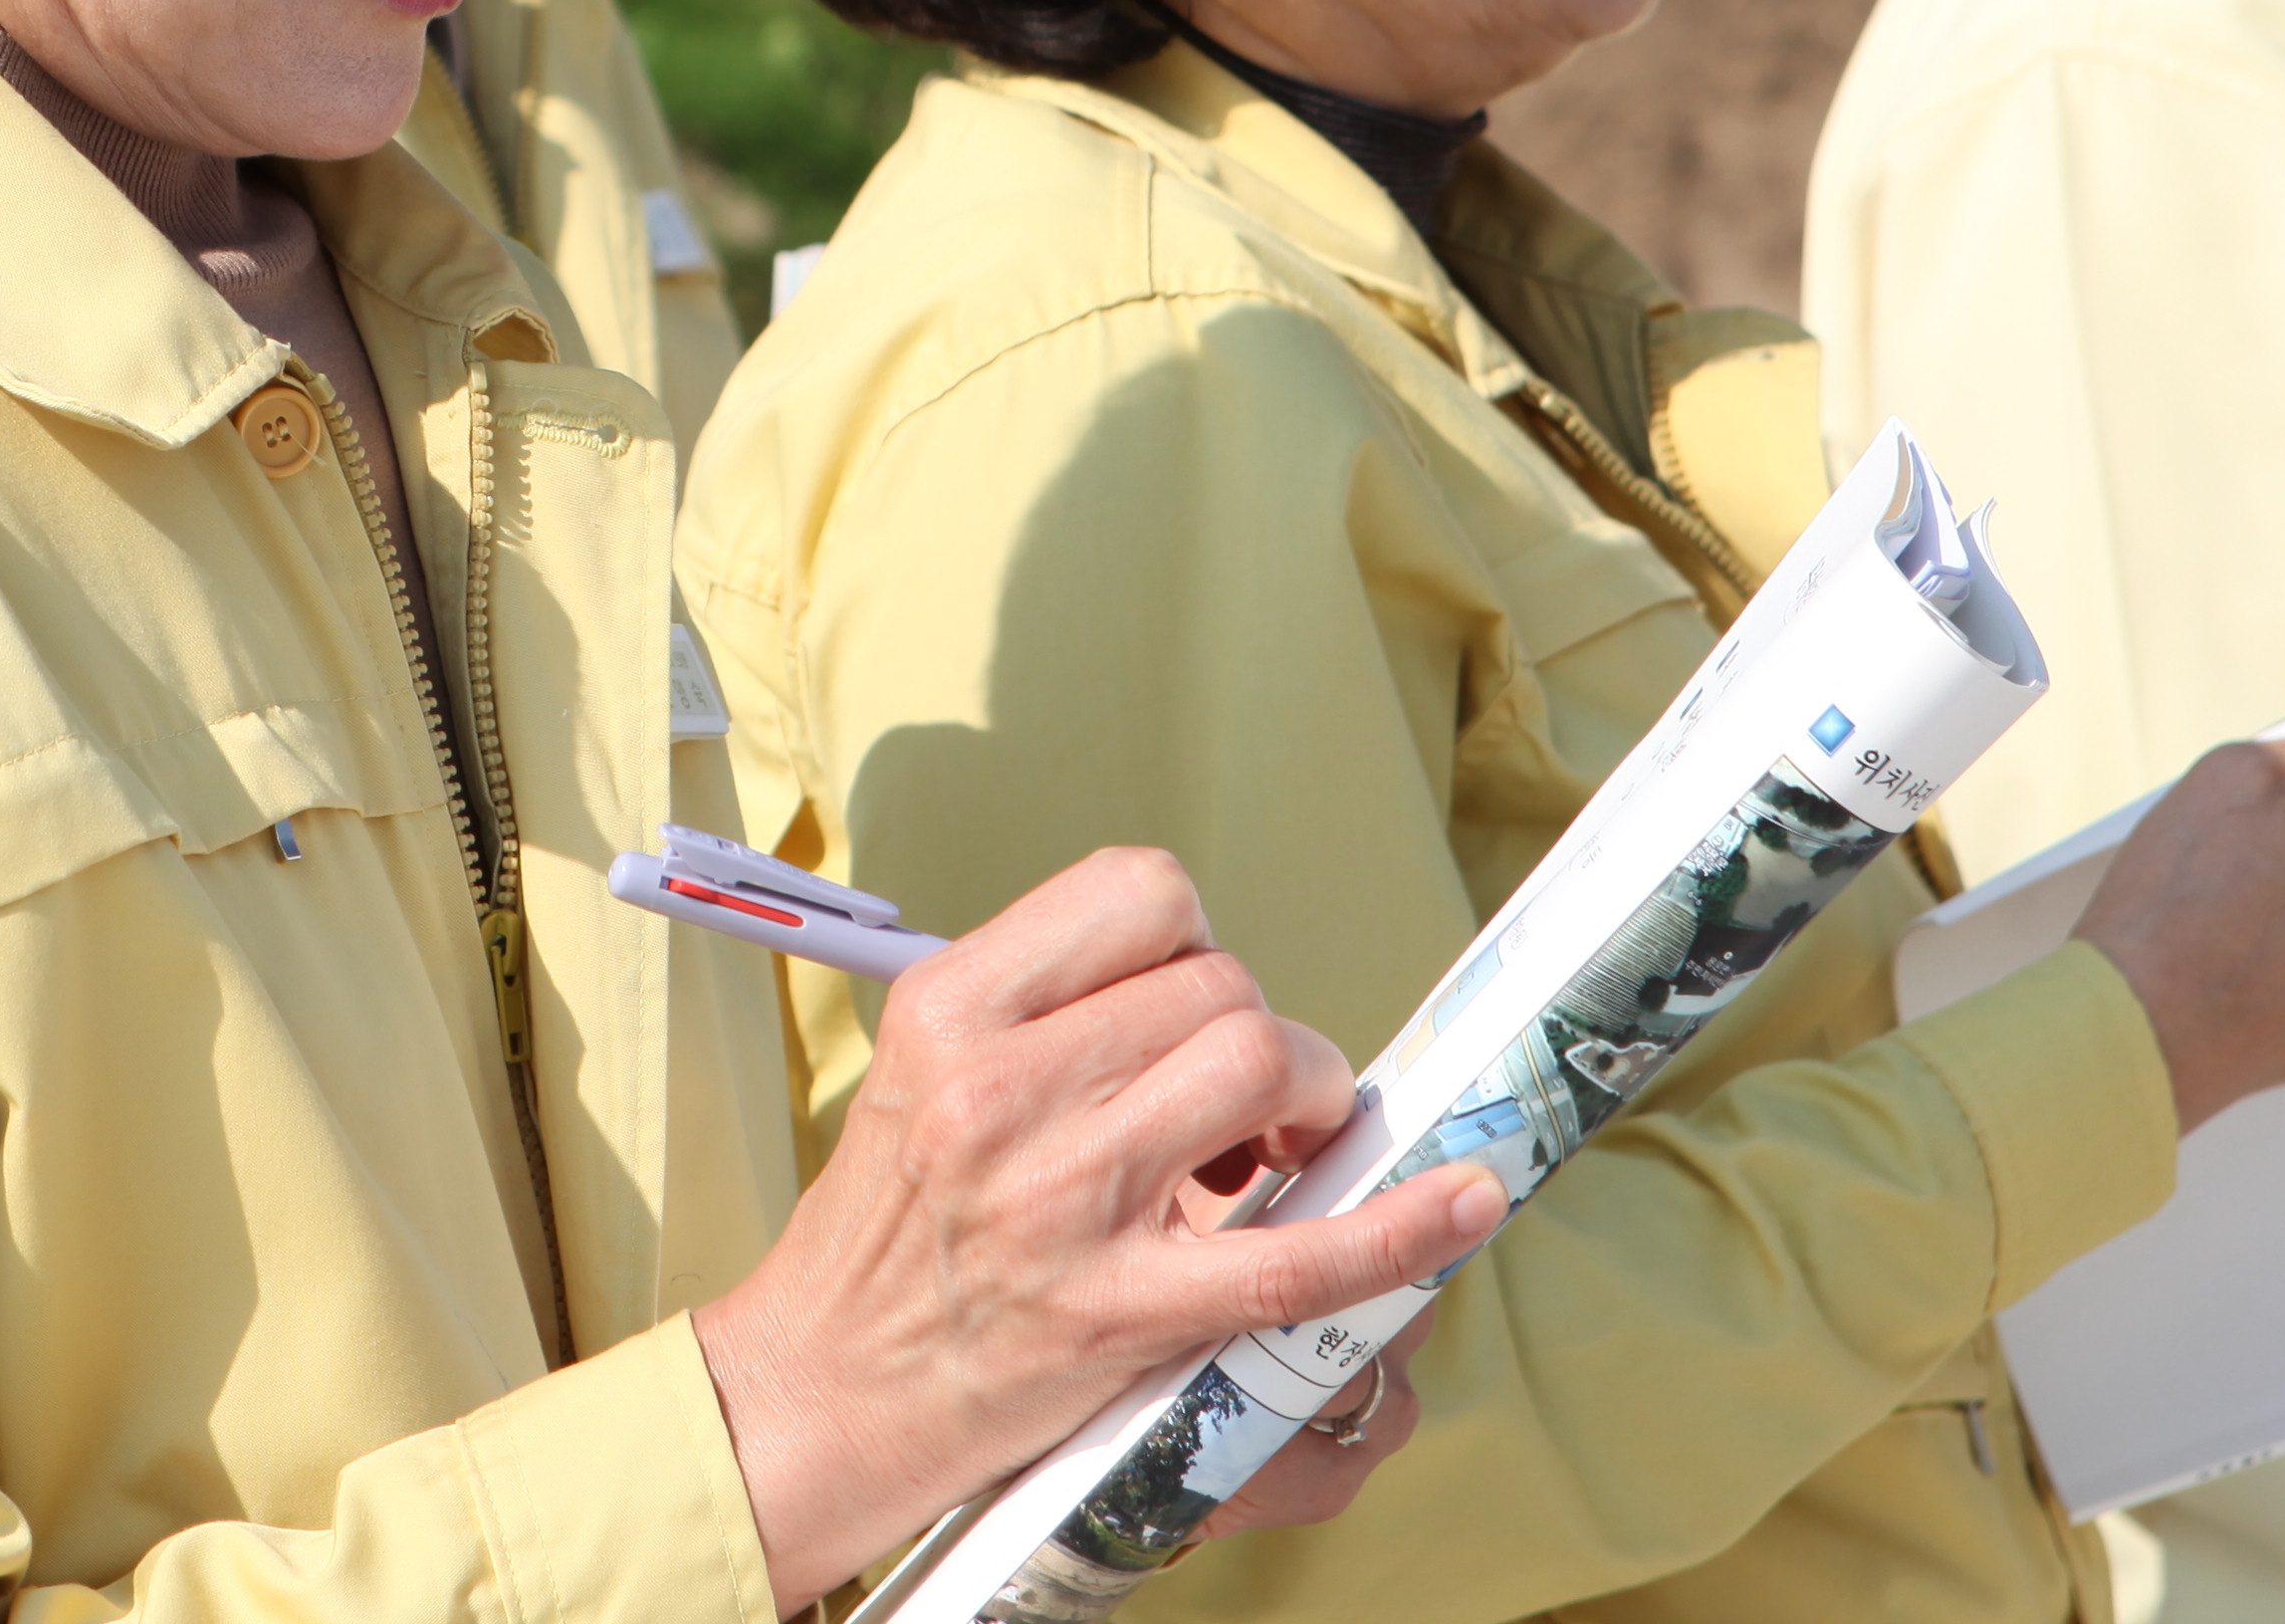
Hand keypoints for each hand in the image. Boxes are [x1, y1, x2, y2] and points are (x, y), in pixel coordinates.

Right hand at [692, 846, 1507, 1608]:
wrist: (821, 1390)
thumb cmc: (883, 1236)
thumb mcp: (920, 1071)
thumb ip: (1044, 1013)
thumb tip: (1200, 992)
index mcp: (951, 1010)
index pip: (1139, 893)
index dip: (1195, 938)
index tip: (1188, 999)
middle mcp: (1002, 1088)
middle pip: (1218, 985)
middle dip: (1261, 1035)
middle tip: (1243, 1106)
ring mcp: (1065, 1201)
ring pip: (1259, 1064)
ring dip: (1305, 1099)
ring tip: (1271, 1153)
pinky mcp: (1120, 1312)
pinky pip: (1296, 1254)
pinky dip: (1400, 1227)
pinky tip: (1462, 1203)